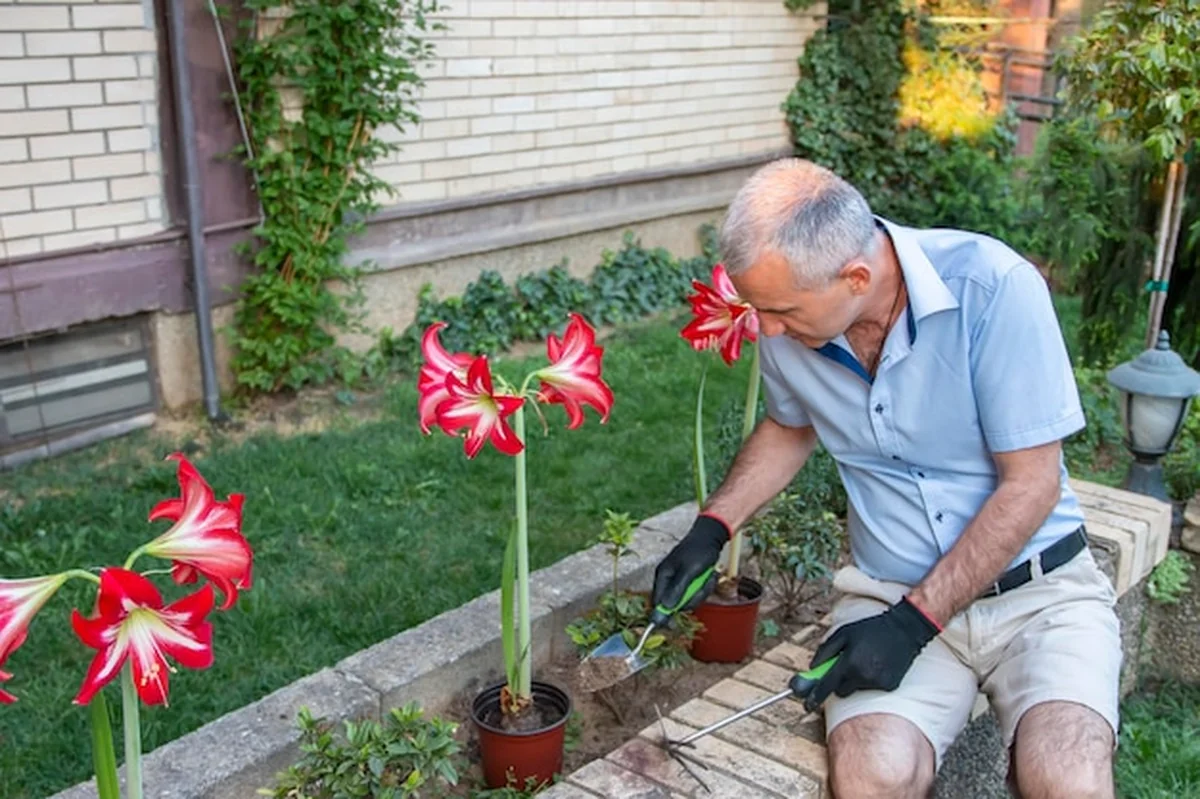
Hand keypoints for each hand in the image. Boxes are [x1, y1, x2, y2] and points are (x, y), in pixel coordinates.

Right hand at [650, 514, 729, 620]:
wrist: (711, 536)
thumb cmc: (699, 551)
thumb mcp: (689, 570)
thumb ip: (677, 589)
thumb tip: (666, 609)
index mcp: (663, 575)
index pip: (658, 602)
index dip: (666, 614)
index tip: (674, 624)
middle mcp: (668, 579)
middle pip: (676, 603)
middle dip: (693, 597)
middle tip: (702, 586)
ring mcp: (679, 581)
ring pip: (689, 599)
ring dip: (702, 590)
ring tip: (708, 576)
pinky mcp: (689, 581)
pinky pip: (696, 592)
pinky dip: (705, 586)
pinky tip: (709, 575)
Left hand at [803, 596, 940, 711]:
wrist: (903, 630)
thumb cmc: (870, 629)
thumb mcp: (843, 633)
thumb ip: (825, 651)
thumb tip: (812, 668)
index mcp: (849, 662)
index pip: (827, 686)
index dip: (814, 697)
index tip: (807, 705)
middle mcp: (862, 676)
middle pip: (841, 691)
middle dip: (838, 682)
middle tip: (845, 667)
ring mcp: (877, 683)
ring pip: (856, 689)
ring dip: (855, 679)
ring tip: (866, 659)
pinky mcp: (889, 686)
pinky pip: (871, 688)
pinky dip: (871, 679)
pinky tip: (878, 664)